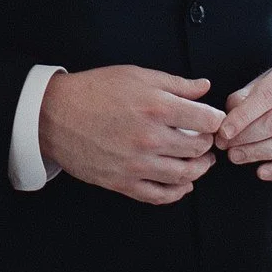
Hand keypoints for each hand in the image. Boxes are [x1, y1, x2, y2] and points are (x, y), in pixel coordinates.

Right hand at [39, 65, 224, 204]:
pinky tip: (183, 184)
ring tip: (201, 161)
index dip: (216, 120)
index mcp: (156, 107)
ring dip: (199, 169)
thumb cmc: (94, 91)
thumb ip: (175, 83)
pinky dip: (177, 192)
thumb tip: (204, 88)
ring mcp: (137, 164)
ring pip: (184, 175)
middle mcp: (150, 138)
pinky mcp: (123, 182)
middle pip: (198, 148)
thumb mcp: (136, 76)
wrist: (55, 115)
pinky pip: (159, 195)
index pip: (206, 120)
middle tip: (207, 139)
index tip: (213, 120)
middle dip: (208, 144)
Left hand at [214, 57, 271, 180]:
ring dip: (258, 152)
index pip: (266, 97)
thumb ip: (245, 98)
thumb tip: (229, 119)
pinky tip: (262, 171)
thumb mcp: (263, 82)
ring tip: (237, 155)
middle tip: (226, 146)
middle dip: (246, 137)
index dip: (243, 116)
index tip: (224, 131)